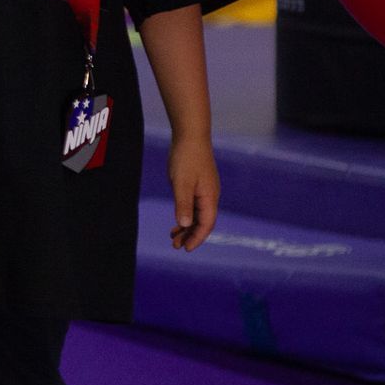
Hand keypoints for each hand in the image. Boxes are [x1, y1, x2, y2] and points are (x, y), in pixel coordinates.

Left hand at [167, 134, 218, 249]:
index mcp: (210, 197)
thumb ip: (183, 203)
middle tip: (176, 246)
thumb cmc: (186, 158)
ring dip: (187, 227)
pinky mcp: (198, 185)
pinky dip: (186, 215)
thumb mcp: (181, 182)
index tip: (186, 249)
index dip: (197, 238)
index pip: (206, 224)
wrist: (190, 135)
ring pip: (198, 214)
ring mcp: (205, 190)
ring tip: (174, 238)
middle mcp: (210, 196)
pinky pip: (194, 206)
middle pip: (203, 222)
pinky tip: (178, 220)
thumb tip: (186, 224)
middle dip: (191, 235)